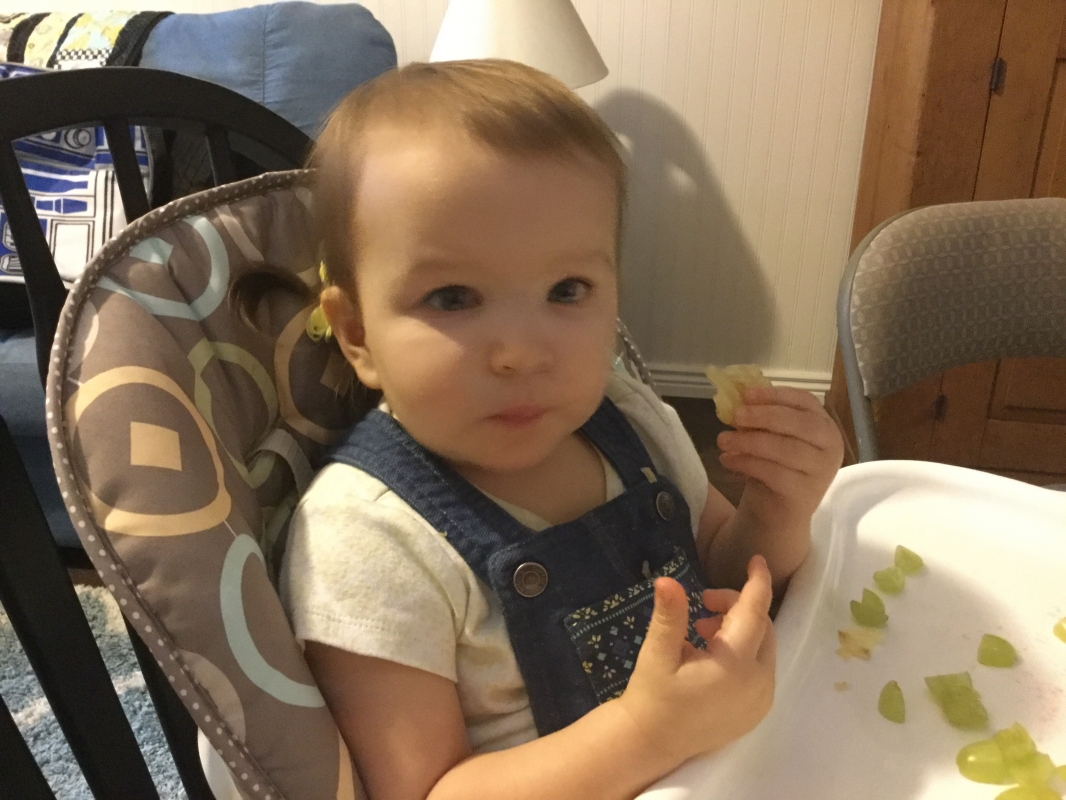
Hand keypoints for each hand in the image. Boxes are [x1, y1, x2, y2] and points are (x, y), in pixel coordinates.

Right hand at [616, 556, 775, 766]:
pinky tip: (712, 655)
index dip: (757, 583)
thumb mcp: (658, 654)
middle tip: (703, 604)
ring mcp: (761, 700)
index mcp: (734, 665)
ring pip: (763, 648)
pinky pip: (761, 669)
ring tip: (702, 631)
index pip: (755, 612)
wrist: (653, 743)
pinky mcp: (757, 711)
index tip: (756, 560)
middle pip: (762, 628)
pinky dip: (744, 653)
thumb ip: (670, 616)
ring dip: (739, 630)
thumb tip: (667, 580)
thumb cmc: (653, 696)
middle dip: (737, 607)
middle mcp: (758, 683)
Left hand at [717, 386, 843, 527]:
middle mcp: (830, 447)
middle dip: (764, 416)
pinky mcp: (805, 493)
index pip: (805, 401)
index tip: (746, 394)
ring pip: (786, 449)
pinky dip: (747, 463)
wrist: (777, 513)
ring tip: (723, 440)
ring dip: (749, 441)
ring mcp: (821, 472)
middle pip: (800, 423)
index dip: (775, 395)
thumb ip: (761, 418)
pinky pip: (774, 473)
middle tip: (735, 416)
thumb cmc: (774, 467)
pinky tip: (728, 460)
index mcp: (824, 426)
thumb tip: (738, 397)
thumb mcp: (769, 438)